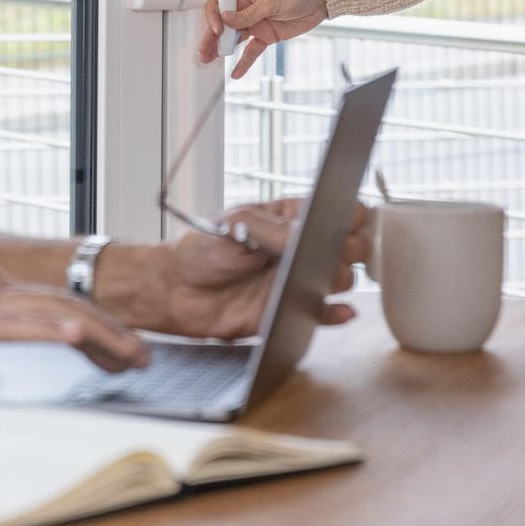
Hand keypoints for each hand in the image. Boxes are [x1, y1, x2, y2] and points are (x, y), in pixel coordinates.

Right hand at [0, 264, 148, 380]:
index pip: (55, 302)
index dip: (96, 324)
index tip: (124, 346)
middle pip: (66, 303)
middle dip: (113, 330)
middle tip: (145, 354)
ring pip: (53, 311)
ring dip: (99, 332)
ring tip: (131, 352)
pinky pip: (14, 324)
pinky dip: (49, 329)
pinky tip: (75, 337)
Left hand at [124, 199, 367, 339]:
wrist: (175, 289)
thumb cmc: (201, 248)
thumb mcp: (236, 226)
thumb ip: (275, 231)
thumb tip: (309, 235)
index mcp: (288, 218)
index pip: (335, 211)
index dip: (348, 215)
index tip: (346, 219)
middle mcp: (298, 248)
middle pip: (348, 246)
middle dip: (349, 247)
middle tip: (331, 251)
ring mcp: (296, 280)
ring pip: (341, 279)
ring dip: (339, 278)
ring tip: (319, 277)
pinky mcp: (290, 311)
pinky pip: (324, 314)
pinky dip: (336, 314)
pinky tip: (340, 311)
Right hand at [197, 0, 329, 78]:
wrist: (319, 2)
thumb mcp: (272, 0)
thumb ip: (249, 12)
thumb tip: (227, 18)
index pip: (220, 4)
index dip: (214, 16)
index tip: (216, 29)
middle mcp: (246, 10)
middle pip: (222, 24)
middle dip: (211, 37)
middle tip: (204, 50)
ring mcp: (255, 25)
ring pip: (233, 39)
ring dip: (221, 49)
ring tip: (210, 59)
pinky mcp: (265, 37)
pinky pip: (251, 51)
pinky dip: (244, 62)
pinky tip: (236, 71)